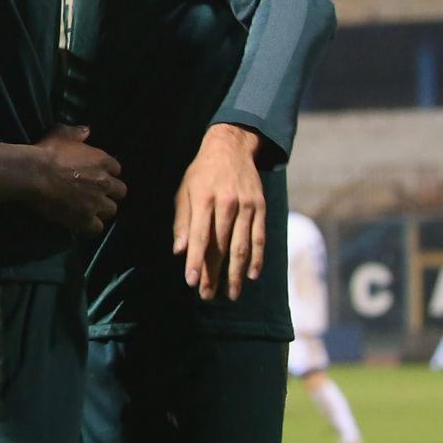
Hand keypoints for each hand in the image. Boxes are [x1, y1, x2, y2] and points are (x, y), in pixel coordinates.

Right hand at [31, 125, 123, 234]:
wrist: (35, 174)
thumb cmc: (48, 152)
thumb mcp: (61, 133)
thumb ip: (76, 132)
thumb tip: (87, 131)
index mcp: (102, 161)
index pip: (116, 169)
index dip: (106, 172)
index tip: (96, 174)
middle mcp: (105, 183)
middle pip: (120, 192)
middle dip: (109, 192)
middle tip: (94, 193)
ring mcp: (97, 203)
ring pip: (111, 211)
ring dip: (101, 210)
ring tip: (87, 209)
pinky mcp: (85, 219)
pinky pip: (96, 229)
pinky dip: (90, 227)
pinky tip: (81, 224)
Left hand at [173, 124, 265, 300]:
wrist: (231, 147)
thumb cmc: (201, 173)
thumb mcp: (184, 191)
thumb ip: (182, 222)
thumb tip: (180, 251)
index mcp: (204, 199)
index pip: (199, 237)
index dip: (196, 260)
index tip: (192, 282)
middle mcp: (227, 203)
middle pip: (221, 246)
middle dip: (214, 273)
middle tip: (208, 295)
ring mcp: (247, 206)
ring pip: (242, 246)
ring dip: (237, 273)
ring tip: (231, 293)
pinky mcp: (261, 207)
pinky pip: (260, 238)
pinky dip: (257, 258)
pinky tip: (252, 275)